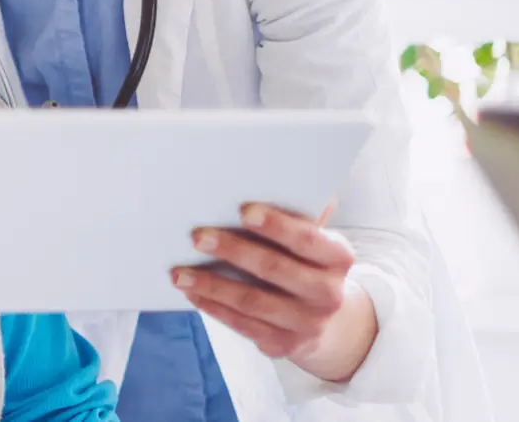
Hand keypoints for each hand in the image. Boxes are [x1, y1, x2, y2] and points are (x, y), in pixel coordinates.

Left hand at [171, 203, 378, 382]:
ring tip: (179, 271)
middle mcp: (329, 293)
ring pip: (253, 301)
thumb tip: (277, 174)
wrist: (323, 318)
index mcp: (338, 257)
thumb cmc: (305, 263)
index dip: (276, 225)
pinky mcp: (284, 344)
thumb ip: (299, 214)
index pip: (308, 239)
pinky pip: (242, 324)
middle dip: (233, 251)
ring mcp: (307, 323)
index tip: (242, 210)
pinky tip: (191, 292)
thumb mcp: (312, 240)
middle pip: (275, 269)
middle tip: (197, 236)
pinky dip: (213, 307)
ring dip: (212, 284)